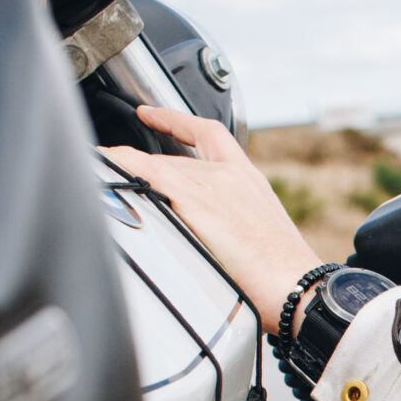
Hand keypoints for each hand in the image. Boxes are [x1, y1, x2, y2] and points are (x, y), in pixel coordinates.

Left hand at [103, 106, 322, 333]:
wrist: (299, 286)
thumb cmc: (286, 279)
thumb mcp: (260, 241)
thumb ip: (234, 229)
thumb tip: (216, 245)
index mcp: (250, 181)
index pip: (212, 135)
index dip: (179, 121)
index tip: (153, 114)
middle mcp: (232, 176)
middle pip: (178, 156)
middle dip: (151, 153)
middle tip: (125, 145)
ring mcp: (214, 185)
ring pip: (160, 165)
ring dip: (128, 166)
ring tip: (101, 169)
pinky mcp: (197, 200)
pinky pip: (147, 172)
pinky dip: (122, 165)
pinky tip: (103, 166)